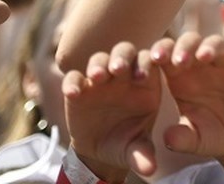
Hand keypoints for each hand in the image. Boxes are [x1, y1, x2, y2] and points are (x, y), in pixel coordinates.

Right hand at [63, 41, 161, 177]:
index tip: (145, 75)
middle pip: (126, 52)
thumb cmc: (126, 143)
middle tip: (119, 68)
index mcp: (147, 83)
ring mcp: (101, 79)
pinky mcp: (79, 87)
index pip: (151, 63)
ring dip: (99, 65)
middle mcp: (125, 75)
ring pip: (100, 59)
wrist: (99, 150)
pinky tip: (73, 93)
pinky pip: (73, 78)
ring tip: (98, 76)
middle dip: (123, 57)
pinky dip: (72, 82)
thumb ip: (143, 154)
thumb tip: (150, 170)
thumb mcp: (135, 149)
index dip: (150, 64)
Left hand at [151, 33, 223, 159]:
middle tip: (180, 60)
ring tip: (204, 56)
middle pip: (191, 42)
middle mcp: (203, 66)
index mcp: (181, 77)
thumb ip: (181, 139)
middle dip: (184, 46)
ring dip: (211, 47)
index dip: (161, 51)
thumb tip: (168, 139)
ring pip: (218, 44)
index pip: (168, 54)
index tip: (154, 59)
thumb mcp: (195, 141)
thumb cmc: (211, 135)